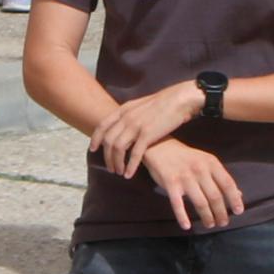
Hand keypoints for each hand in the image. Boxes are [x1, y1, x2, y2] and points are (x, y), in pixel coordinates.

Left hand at [91, 80, 205, 172]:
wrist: (180, 99)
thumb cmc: (164, 103)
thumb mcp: (141, 105)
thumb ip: (130, 114)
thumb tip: (124, 124)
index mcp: (124, 109)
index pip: (102, 125)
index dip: (95, 138)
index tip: (93, 149)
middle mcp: (126, 117)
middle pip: (108, 140)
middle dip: (107, 156)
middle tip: (110, 167)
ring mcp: (136, 126)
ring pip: (118, 148)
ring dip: (117, 163)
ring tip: (119, 172)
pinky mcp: (148, 135)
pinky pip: (134, 154)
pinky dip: (130, 166)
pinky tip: (129, 174)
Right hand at [137, 138, 244, 229]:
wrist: (160, 146)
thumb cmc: (187, 158)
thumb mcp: (206, 162)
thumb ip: (221, 178)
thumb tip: (239, 195)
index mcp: (211, 163)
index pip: (227, 183)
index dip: (234, 199)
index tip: (238, 211)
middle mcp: (200, 169)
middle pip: (215, 196)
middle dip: (221, 212)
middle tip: (223, 223)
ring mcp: (185, 177)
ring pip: (200, 202)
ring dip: (207, 216)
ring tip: (210, 224)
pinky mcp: (170, 183)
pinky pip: (178, 204)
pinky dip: (182, 217)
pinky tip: (186, 226)